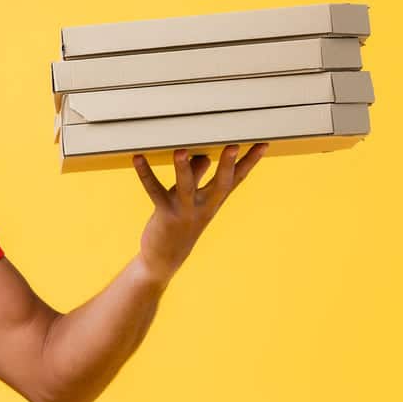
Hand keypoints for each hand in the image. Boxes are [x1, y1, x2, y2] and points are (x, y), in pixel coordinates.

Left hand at [131, 143, 267, 285]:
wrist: (165, 258)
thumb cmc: (180, 222)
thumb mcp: (193, 198)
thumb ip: (198, 174)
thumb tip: (204, 155)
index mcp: (214, 200)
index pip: (237, 179)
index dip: (250, 162)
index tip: (264, 143)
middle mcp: (204, 206)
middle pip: (220, 184)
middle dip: (227, 165)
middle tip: (233, 146)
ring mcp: (185, 211)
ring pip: (186, 187)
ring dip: (184, 169)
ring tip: (181, 151)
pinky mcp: (165, 214)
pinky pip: (154, 191)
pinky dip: (145, 174)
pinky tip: (138, 158)